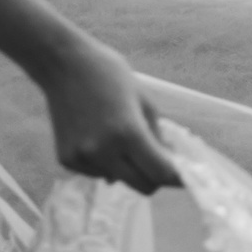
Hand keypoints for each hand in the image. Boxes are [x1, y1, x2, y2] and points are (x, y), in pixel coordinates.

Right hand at [36, 37, 179, 192]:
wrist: (64, 65)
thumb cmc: (109, 76)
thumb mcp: (144, 102)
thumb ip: (157, 136)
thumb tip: (167, 163)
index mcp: (128, 133)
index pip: (161, 173)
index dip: (178, 178)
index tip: (188, 178)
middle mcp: (103, 151)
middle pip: (142, 186)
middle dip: (156, 178)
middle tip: (160, 161)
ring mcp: (82, 158)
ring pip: (119, 180)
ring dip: (128, 168)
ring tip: (120, 136)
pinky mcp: (66, 161)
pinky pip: (98, 172)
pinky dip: (106, 163)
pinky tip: (98, 137)